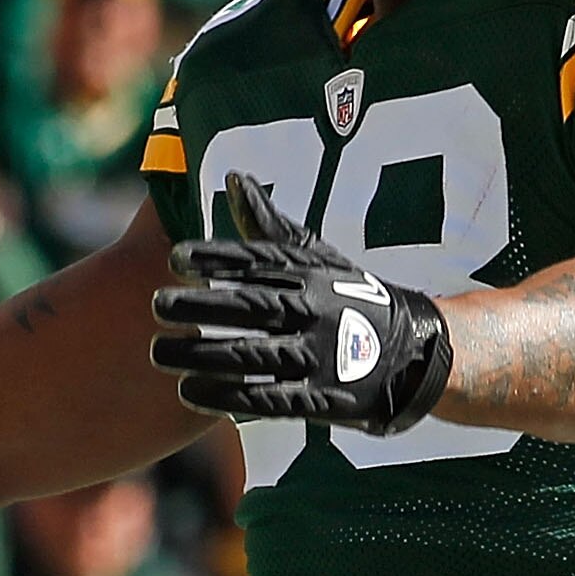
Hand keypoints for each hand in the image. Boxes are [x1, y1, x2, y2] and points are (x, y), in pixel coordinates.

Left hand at [151, 173, 451, 430]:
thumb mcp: (321, 259)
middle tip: (157, 304)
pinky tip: (189, 392)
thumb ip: (272, 227)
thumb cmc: (354, 300)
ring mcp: (320, 357)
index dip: (216, 257)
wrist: (417, 353)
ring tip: (158, 351)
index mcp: (313, 274)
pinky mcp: (323, 398)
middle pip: (250, 307)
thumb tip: (234, 178)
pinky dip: (228, 395)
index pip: (259, 261)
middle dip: (201, 305)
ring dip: (203, 353)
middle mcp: (316, 311)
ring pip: (253, 354)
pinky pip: (269, 397)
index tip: (175, 257)